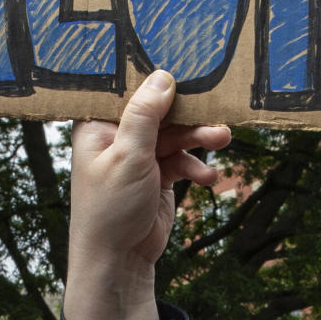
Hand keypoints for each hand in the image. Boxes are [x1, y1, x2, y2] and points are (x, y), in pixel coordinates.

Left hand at [63, 70, 229, 319]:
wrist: (118, 260)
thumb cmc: (109, 208)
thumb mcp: (128, 155)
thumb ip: (145, 115)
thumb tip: (163, 76)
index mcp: (98, 125)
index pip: (124, 89)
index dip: (150, 76)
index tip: (181, 59)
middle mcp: (117, 135)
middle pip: (158, 110)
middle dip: (187, 112)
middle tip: (215, 109)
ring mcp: (139, 156)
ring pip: (175, 134)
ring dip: (198, 138)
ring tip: (222, 139)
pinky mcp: (157, 175)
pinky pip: (182, 160)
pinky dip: (195, 167)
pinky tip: (208, 179)